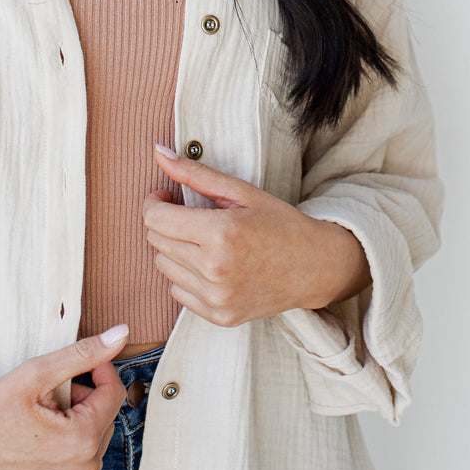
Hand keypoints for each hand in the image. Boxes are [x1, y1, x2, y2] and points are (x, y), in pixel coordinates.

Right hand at [0, 328, 132, 469]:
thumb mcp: (38, 373)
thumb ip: (83, 353)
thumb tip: (122, 334)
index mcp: (83, 439)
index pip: (114, 394)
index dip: (100, 371)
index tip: (79, 364)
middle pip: (104, 419)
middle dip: (83, 401)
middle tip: (46, 397)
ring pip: (93, 444)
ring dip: (77, 426)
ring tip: (40, 421)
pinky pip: (79, 468)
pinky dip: (67, 453)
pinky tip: (39, 445)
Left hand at [142, 145, 370, 327]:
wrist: (315, 267)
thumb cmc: (280, 224)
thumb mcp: (241, 192)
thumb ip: (195, 173)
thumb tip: (158, 153)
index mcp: (220, 233)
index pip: (154, 219)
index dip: (154, 202)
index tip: (167, 196)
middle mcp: (214, 269)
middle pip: (156, 241)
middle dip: (166, 223)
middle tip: (189, 215)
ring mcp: (216, 298)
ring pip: (163, 266)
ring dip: (174, 249)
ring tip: (202, 240)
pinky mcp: (219, 316)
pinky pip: (177, 291)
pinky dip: (186, 276)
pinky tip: (210, 265)